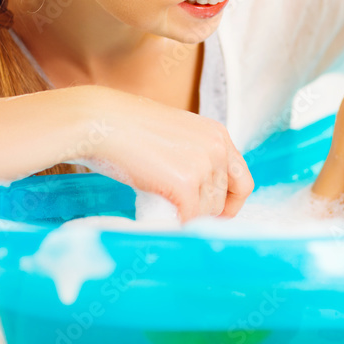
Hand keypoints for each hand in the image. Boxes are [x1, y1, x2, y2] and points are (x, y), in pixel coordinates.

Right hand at [71, 86, 253, 220]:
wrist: (101, 120)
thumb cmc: (126, 127)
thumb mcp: (174, 134)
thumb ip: (193, 155)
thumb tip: (198, 191)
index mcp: (217, 134)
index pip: (242, 179)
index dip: (230, 201)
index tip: (215, 213)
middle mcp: (217, 148)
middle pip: (223, 199)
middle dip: (203, 211)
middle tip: (179, 212)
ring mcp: (203, 166)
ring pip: (206, 211)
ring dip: (186, 215)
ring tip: (160, 203)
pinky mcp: (185, 185)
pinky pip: (188, 218)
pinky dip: (175, 223)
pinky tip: (158, 214)